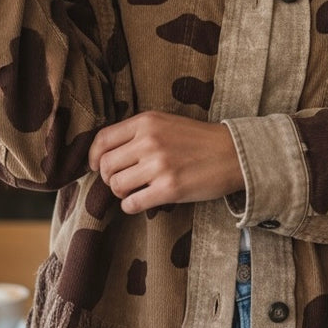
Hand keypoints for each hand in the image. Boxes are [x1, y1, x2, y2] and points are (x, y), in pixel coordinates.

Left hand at [89, 111, 243, 214]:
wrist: (233, 153)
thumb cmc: (199, 139)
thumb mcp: (166, 123)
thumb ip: (139, 132)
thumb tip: (108, 153)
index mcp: (146, 122)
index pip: (102, 140)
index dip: (93, 157)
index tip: (96, 167)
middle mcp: (149, 142)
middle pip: (106, 166)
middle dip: (109, 178)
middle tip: (122, 181)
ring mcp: (158, 166)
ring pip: (116, 186)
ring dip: (121, 193)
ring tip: (134, 190)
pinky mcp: (168, 189)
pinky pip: (131, 203)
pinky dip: (131, 206)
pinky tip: (141, 201)